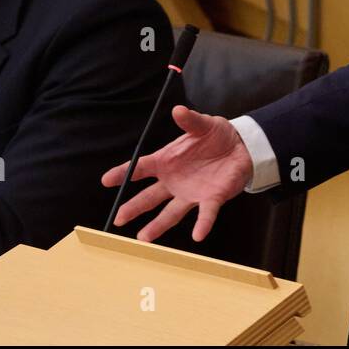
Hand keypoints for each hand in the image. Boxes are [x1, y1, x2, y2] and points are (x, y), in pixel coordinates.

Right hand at [101, 105, 253, 242]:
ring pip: (171, 212)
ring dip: (157, 226)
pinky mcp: (211, 199)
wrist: (242, 146)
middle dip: (134, 207)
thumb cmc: (216, 135)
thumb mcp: (203, 124)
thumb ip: (190, 120)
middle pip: (150, 196)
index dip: (122, 174)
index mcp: (167, 161)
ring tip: (142, 239)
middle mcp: (174, 181)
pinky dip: (202, 224)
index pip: (141, 168)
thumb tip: (178, 110)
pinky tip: (197, 236)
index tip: (106, 180)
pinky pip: (206, 214)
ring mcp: (191, 192)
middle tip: (118, 218)